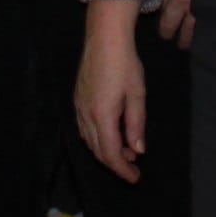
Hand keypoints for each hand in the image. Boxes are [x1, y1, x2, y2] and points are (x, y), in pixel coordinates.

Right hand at [74, 0, 149, 182]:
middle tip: (133, 167)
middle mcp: (86, 116)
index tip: (135, 178)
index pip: (110, 153)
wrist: (104, 38)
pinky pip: (84, 129)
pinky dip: (96, 139)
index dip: (122, 169)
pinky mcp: (77, 100)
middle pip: (97, 150)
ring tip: (126, 151)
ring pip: (89, 141)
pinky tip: (109, 133)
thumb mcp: (137, 95)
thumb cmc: (125, 64)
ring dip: (106, 150)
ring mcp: (79, 107)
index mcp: (102, 116)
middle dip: (115, 163)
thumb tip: (138, 151)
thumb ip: (136, 125)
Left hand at [156, 0, 200, 50]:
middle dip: (185, 40)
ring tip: (200, 42)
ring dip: (201, 38)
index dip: (166, 32)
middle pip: (188, 36)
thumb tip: (163, 4)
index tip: (166, 35)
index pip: (169, 25)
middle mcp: (197, 9)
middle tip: (183, 43)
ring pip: (205, 34)